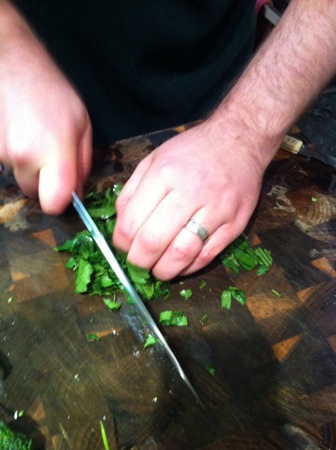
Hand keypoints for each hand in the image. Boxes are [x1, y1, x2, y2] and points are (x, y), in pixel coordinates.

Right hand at [0, 2, 91, 213]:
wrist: (10, 63)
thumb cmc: (50, 90)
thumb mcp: (82, 124)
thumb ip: (83, 163)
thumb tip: (78, 191)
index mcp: (53, 151)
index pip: (54, 203)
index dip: (61, 201)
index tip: (65, 191)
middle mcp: (23, 156)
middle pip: (35, 193)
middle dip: (45, 181)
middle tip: (50, 155)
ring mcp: (2, 153)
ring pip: (20, 178)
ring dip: (29, 166)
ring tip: (34, 137)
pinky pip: (6, 165)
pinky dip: (14, 155)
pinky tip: (20, 133)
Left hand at [113, 121, 264, 279]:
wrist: (239, 141)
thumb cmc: (192, 151)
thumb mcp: (154, 159)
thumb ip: (132, 192)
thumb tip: (121, 226)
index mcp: (164, 174)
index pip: (132, 222)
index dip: (121, 243)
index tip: (123, 247)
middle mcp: (190, 191)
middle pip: (154, 241)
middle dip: (139, 261)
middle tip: (138, 264)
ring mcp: (216, 209)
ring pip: (182, 253)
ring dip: (164, 270)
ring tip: (158, 269)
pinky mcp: (235, 223)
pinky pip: (208, 256)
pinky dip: (190, 268)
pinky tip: (181, 264)